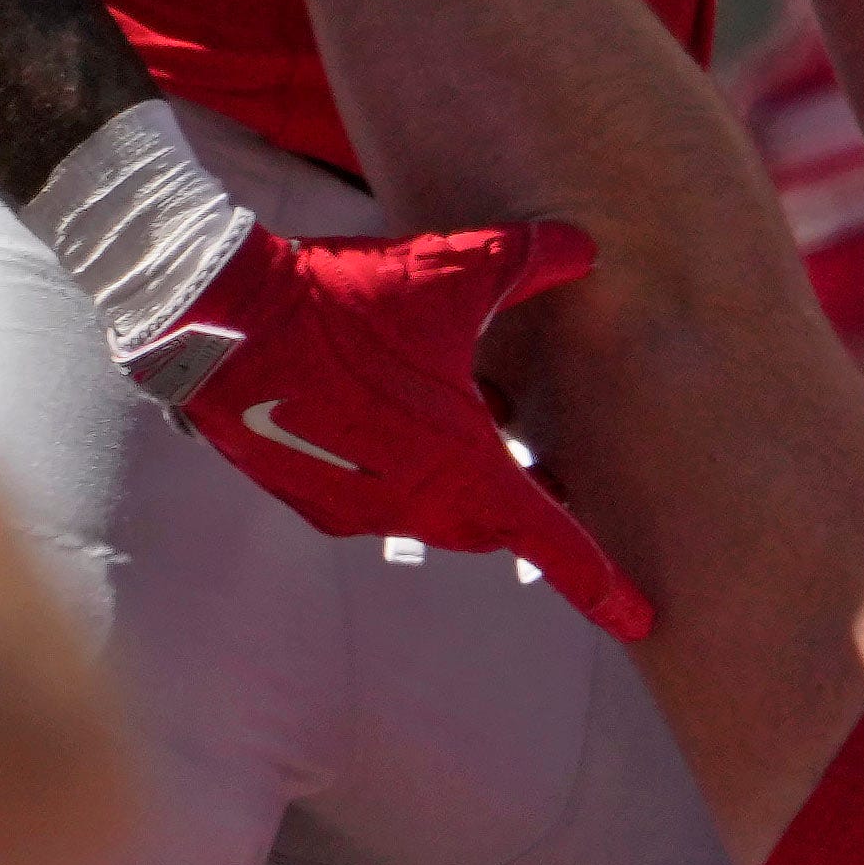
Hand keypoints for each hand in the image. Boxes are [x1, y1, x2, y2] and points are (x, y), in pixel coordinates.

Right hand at [158, 215, 648, 637]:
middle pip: (496, 524)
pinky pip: (383, 498)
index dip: (602, 583)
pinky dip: (405, 470)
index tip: (641, 619)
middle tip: (552, 470)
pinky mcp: (313, 500)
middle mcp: (414, 504)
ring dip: (461, 476)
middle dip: (526, 503)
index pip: (553, 541)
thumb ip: (531, 261)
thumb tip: (586, 245)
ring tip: (470, 412)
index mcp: (464, 467)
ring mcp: (359, 510)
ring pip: (437, 510)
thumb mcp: (452, 269)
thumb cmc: (346, 301)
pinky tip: (395, 416)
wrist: (221, 322)